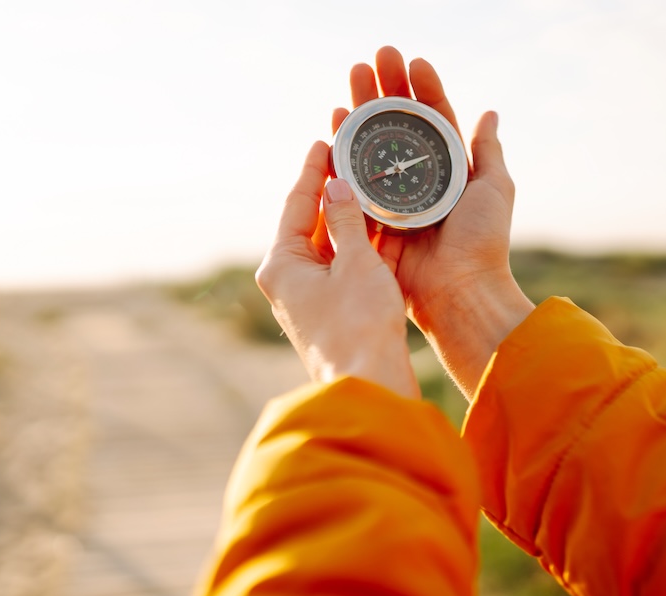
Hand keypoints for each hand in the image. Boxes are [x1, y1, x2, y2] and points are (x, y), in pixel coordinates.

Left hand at [256, 141, 418, 399]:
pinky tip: (384, 225)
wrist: (370, 383)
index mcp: (281, 264)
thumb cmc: (359, 324)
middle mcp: (289, 281)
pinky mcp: (332, 313)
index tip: (324, 141)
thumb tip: (337, 186)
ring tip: (374, 186)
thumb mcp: (356, 262)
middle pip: (313, 225)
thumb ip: (346, 220)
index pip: (297, 204)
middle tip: (353, 158)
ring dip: (354, 220)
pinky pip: (346, 268)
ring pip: (333, 247)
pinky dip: (363, 248)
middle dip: (336, 194)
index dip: (313, 171)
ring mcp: (310, 298)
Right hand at [333, 47, 533, 396]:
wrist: (458, 293)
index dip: (421, 89)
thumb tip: (490, 113)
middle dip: (382, 93)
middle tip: (368, 62)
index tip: (410, 62)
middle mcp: (419, 181)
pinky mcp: (371, 221)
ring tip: (347, 84)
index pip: (433, 119)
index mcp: (449, 170)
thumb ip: (488, 152)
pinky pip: (353, 183)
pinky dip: (342, 155)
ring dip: (359, 115)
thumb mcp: (495, 190)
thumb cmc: (483, 243)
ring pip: (372, 149)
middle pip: (396, 128)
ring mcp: (394, 200)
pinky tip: (333, 127)